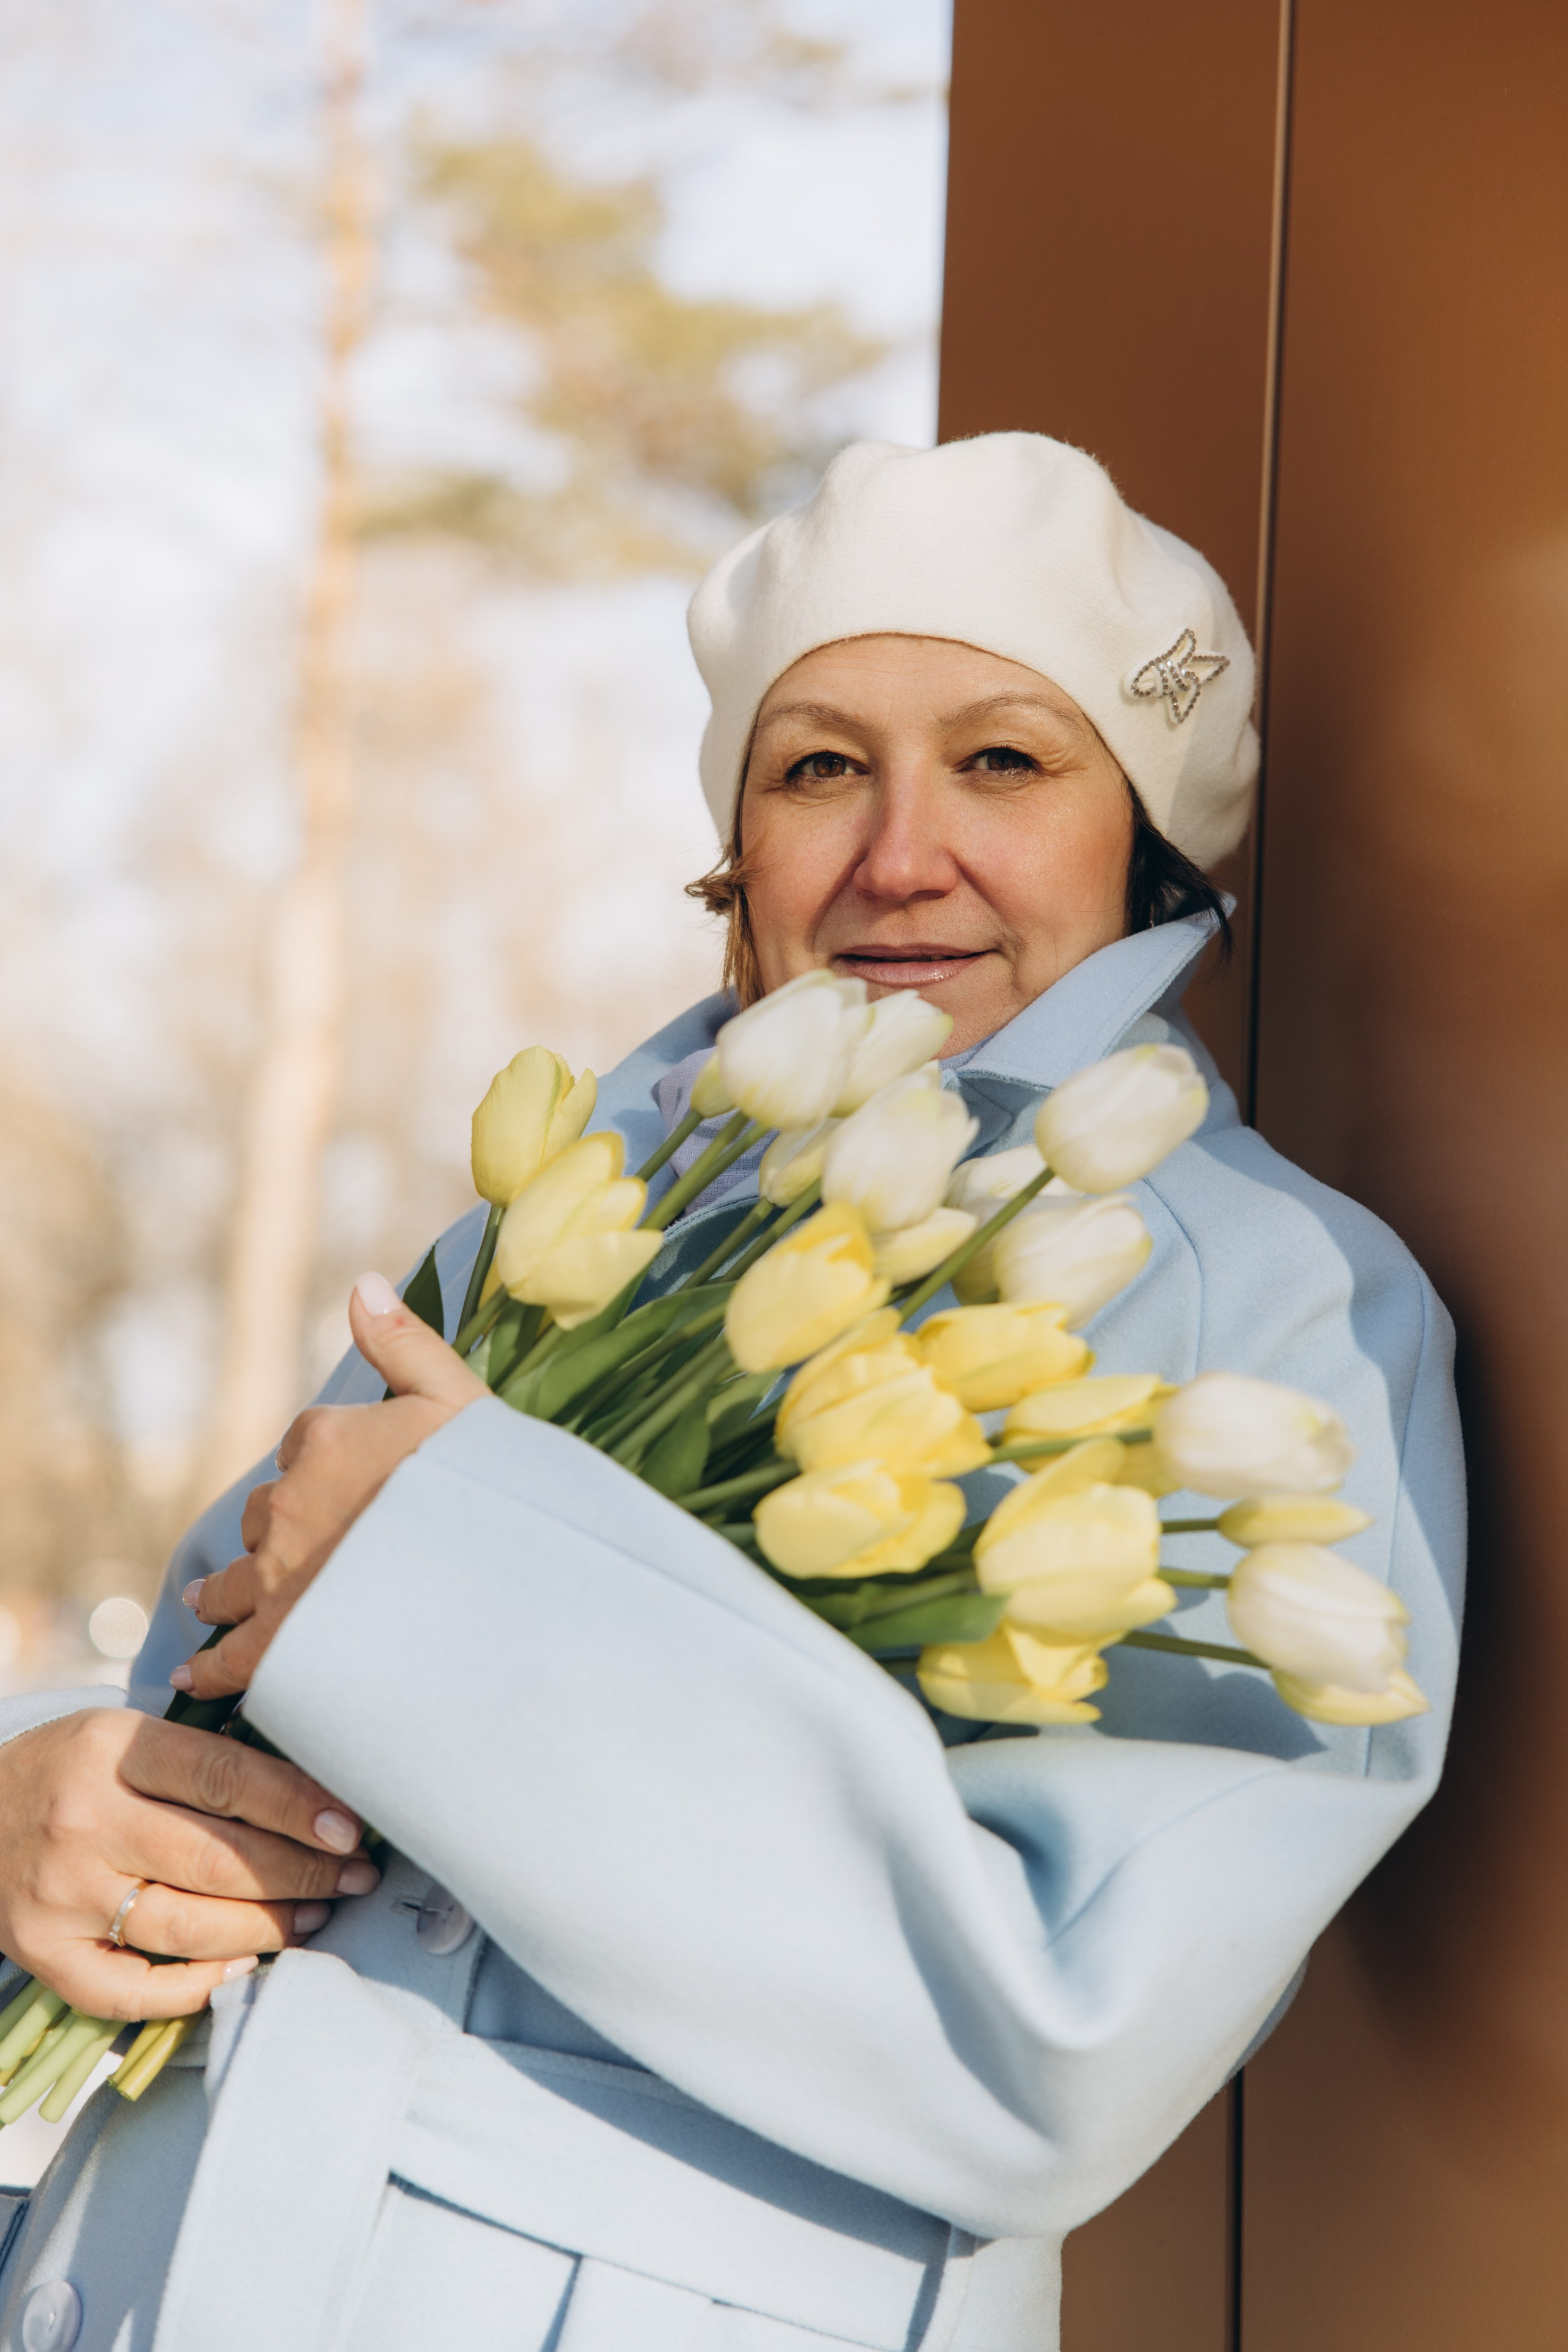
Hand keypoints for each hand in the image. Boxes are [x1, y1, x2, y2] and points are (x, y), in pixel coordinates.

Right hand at [0, 1708, 378, 2019]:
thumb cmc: (69, 1771)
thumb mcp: (125, 1737)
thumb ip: (205, 1762)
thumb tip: (314, 1794)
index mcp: (111, 1751)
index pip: (224, 1779)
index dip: (297, 1807)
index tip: (351, 1828)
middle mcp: (83, 1823)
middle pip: (216, 1859)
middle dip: (301, 1873)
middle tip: (354, 1877)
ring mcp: (60, 1896)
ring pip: (188, 1926)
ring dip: (268, 1928)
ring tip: (317, 1917)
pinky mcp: (43, 1954)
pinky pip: (132, 1990)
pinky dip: (196, 1987)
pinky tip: (243, 1969)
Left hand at [176, 1271, 487, 1702]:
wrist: (493, 1578)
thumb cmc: (485, 1487)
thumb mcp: (456, 1396)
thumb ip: (403, 1343)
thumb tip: (361, 1285)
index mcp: (325, 1440)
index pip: (305, 1443)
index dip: (324, 1459)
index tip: (346, 1481)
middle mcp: (288, 1505)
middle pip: (266, 1511)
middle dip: (278, 1525)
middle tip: (290, 1550)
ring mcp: (280, 1577)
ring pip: (234, 1579)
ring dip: (222, 1588)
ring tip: (207, 1599)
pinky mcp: (280, 1642)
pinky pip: (230, 1656)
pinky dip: (208, 1667)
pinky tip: (191, 1674)